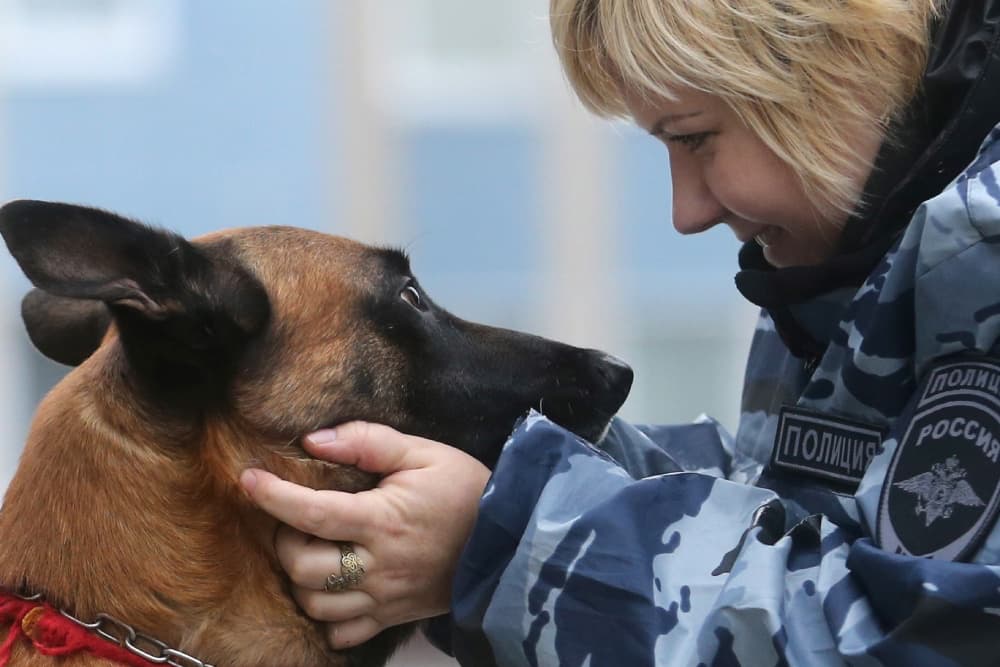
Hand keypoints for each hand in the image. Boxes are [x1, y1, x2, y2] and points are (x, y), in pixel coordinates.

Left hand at [240, 422, 490, 649]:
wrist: (512, 539)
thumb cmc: (468, 490)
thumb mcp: (425, 452)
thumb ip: (369, 440)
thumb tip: (314, 440)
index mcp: (383, 520)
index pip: (312, 513)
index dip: (273, 497)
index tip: (248, 480)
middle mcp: (379, 565)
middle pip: (303, 568)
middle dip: (285, 542)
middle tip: (296, 519)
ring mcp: (386, 597)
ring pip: (316, 605)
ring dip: (301, 579)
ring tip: (313, 552)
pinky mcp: (395, 617)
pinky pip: (344, 634)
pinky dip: (327, 617)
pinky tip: (334, 589)